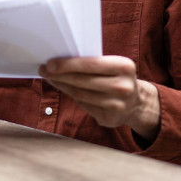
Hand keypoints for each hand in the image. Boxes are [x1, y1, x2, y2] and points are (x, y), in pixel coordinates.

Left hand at [38, 56, 160, 140]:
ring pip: (80, 94)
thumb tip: (60, 61)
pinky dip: (71, 96)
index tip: (50, 63)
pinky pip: (83, 105)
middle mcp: (123, 87)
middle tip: (44, 69)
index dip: (68, 64)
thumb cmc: (116, 77)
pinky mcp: (109, 119)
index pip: (90, 64)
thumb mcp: (112, 65)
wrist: (136, 102)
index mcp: (124, 67)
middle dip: (60, 75)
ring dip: (62, 85)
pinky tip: (64, 88)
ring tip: (50, 78)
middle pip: (82, 80)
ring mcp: (117, 105)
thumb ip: (92, 63)